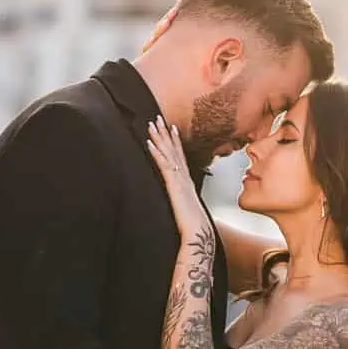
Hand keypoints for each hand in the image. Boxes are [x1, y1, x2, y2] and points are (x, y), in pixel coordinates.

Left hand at [146, 118, 209, 237]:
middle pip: (174, 149)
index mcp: (186, 180)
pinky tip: (149, 143)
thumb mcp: (187, 207)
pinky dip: (156, 152)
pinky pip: (164, 164)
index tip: (171, 128)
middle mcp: (184, 176)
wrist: (198, 231)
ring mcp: (179, 179)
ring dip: (160, 137)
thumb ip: (183, 198)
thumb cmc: (194, 224)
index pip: (180, 156)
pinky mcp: (173, 185)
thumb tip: (180, 197)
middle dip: (166, 132)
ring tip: (152, 123)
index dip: (175, 141)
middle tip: (159, 117)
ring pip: (168, 153)